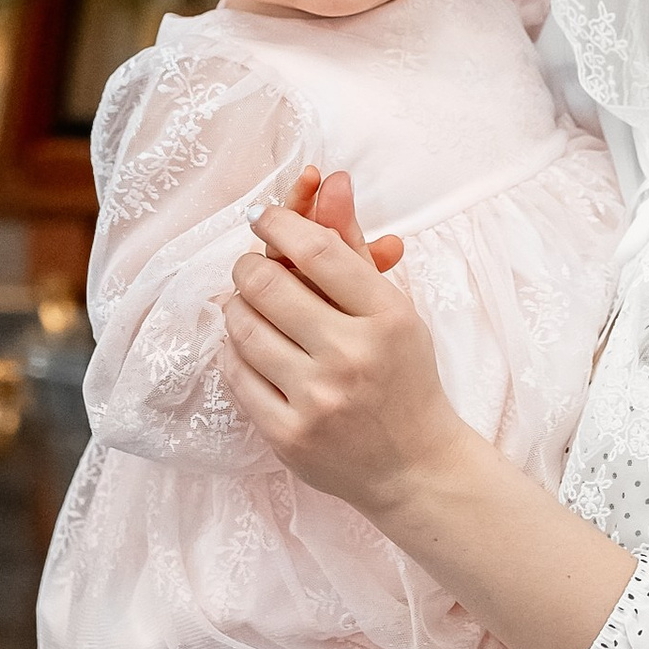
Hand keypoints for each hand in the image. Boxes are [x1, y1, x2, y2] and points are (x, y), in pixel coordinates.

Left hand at [221, 179, 454, 511]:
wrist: (414, 466)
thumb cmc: (403, 376)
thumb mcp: (391, 309)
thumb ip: (352, 247)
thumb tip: (328, 182)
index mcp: (386, 317)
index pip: (317, 250)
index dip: (280, 222)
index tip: (265, 218)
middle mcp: (351, 356)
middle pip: (269, 284)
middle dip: (249, 265)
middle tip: (251, 266)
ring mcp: (317, 399)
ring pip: (244, 328)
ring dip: (236, 306)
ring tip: (249, 305)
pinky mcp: (288, 435)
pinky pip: (236, 374)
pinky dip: (234, 350)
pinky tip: (247, 345)